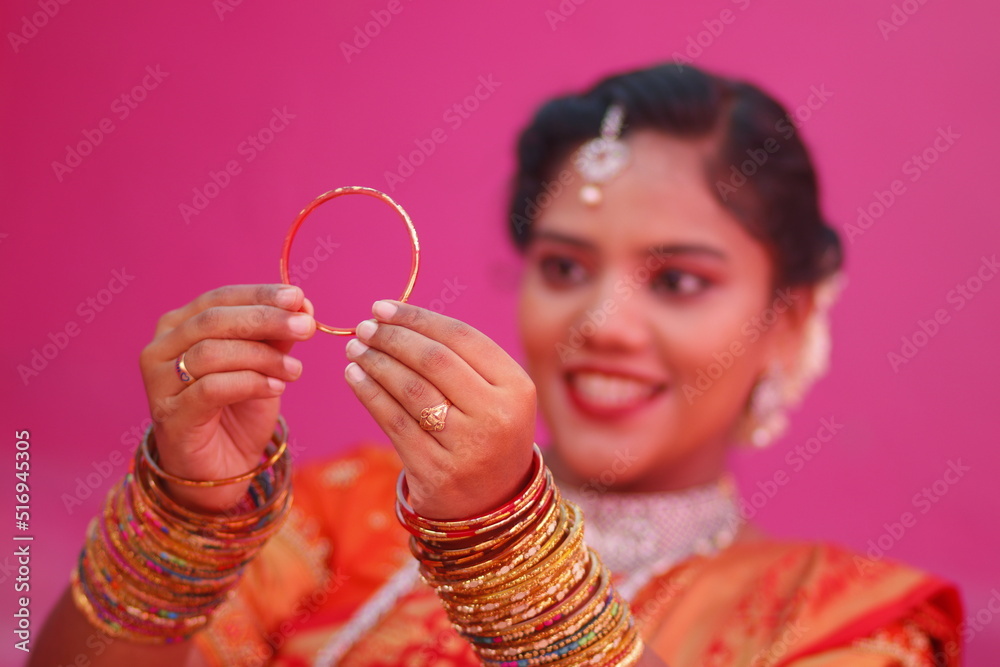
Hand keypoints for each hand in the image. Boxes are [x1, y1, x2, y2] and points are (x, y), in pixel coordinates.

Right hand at [138, 284, 315, 511]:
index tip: (299, 298)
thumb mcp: (264, 365)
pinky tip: (277, 388)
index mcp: (179, 326)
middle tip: (306, 326)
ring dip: (262, 357)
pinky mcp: (170, 416)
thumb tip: (303, 305)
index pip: (219, 299)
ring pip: (211, 353)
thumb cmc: (238, 410)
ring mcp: (159, 384)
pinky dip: (250, 383)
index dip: (260, 295)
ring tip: (295, 370)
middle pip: (213, 321)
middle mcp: (160, 349)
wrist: (222, 469)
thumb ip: (277, 334)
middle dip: (265, 319)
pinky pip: (211, 389)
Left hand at [344, 300, 536, 519]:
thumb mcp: (495, 394)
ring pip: (410, 389)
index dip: (417, 318)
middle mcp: (496, 416)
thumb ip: (461, 358)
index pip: (461, 337)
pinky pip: (393, 422)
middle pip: (433, 361)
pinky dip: (369, 393)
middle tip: (365, 327)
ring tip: (356, 348)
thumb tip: (396, 319)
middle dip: (393, 338)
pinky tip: (355, 376)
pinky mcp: (435, 471)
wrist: (492, 504)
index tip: (383, 307)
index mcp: (517, 387)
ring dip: (376, 363)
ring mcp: (466, 447)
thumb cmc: (486, 432)